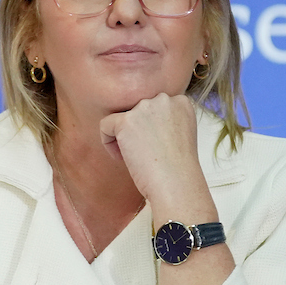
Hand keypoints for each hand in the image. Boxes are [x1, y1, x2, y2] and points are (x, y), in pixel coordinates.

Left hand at [98, 93, 206, 212]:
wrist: (177, 184)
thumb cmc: (178, 167)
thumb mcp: (179, 134)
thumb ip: (164, 119)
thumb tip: (141, 119)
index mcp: (180, 102)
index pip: (153, 107)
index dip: (150, 128)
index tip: (156, 146)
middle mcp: (163, 100)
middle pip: (135, 110)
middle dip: (136, 131)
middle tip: (146, 153)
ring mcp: (144, 108)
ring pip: (120, 118)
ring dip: (123, 137)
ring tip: (135, 157)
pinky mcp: (126, 121)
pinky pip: (105, 125)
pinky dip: (108, 143)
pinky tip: (122, 157)